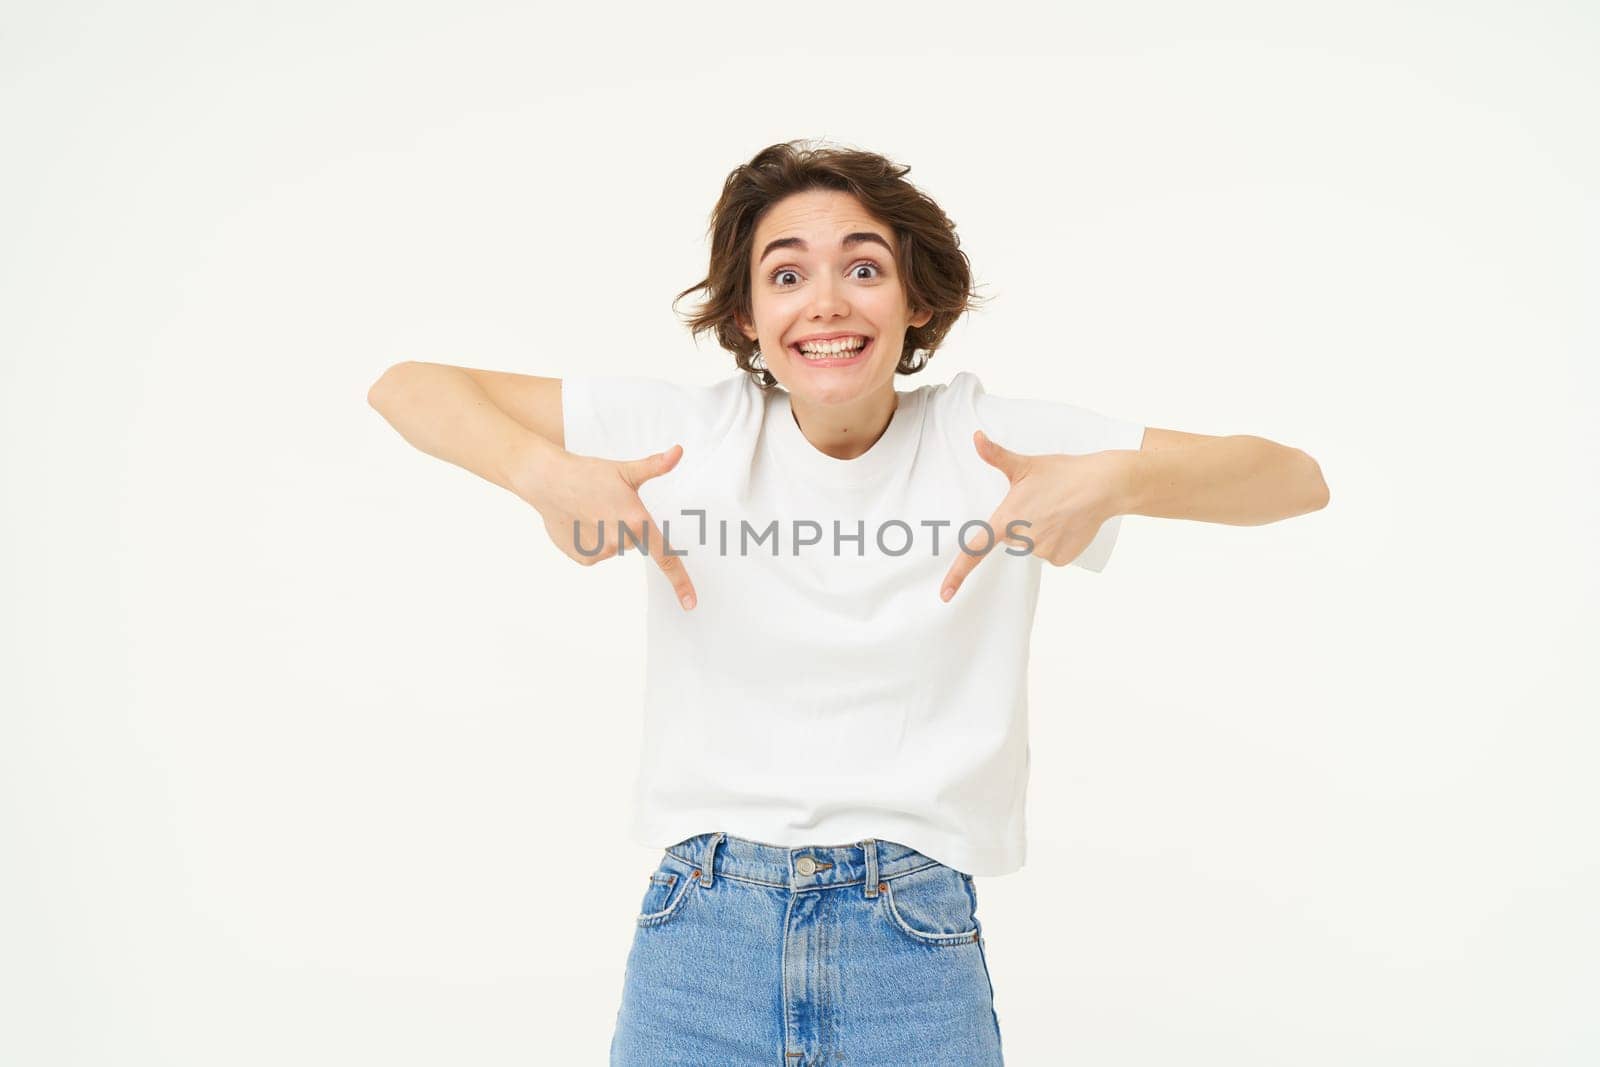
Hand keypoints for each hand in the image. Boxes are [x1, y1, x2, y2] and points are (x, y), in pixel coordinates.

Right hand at [518, 443, 698, 610]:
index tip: (690, 602)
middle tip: (608, 506)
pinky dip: (591, 540)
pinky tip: (579, 522)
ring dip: (608, 533)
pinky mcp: (583, 558)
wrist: (546, 480)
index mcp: (636, 522)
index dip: (680, 581)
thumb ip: (655, 466)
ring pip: (615, 547)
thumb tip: (678, 453)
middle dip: (626, 526)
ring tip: (591, 511)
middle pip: (635, 542)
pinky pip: (597, 553)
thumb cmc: (587, 473)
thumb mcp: (624, 470)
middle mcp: (620, 541)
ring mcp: (600, 552)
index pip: (665, 556)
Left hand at [939, 430, 1124, 601]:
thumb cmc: (1062, 472)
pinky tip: (1068, 523)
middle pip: (1013, 538)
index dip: (957, 574)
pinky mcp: (1061, 559)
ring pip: (1033, 546)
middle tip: (1042, 504)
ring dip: (1042, 532)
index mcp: (1007, 518)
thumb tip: (975, 437)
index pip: (975, 550)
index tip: (945, 594)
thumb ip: (996, 455)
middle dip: (1024, 523)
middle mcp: (1022, 539)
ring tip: (1058, 511)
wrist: (1103, 485)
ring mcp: (1042, 551)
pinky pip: (1051, 554)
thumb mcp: (1026, 464)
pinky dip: (1058, 541)